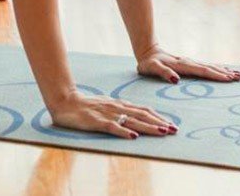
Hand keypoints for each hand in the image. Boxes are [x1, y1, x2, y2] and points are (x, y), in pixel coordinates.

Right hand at [48, 89, 178, 139]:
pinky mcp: (97, 121)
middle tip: (173, 130)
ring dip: (148, 127)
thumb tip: (137, 119)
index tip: (171, 125)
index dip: (158, 117)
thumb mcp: (107, 106)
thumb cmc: (87, 106)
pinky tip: (133, 137)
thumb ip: (121, 111)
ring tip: (162, 132)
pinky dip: (124, 132)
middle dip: (159, 123)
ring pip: (132, 121)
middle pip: (142, 115)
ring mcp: (107, 114)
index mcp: (120, 105)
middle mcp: (117, 108)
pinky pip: (112, 127)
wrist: (65, 101)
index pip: (143, 110)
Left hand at [135, 44, 239, 83]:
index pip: (202, 71)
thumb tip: (176, 80)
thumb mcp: (151, 68)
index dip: (215, 75)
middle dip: (224, 73)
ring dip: (223, 70)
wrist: (147, 51)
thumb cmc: (148, 63)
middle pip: (209, 68)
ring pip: (209, 66)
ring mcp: (189, 62)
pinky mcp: (189, 63)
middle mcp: (188, 62)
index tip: (229, 78)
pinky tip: (223, 70)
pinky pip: (206, 66)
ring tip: (237, 74)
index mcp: (182, 65)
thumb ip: (163, 73)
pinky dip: (216, 68)